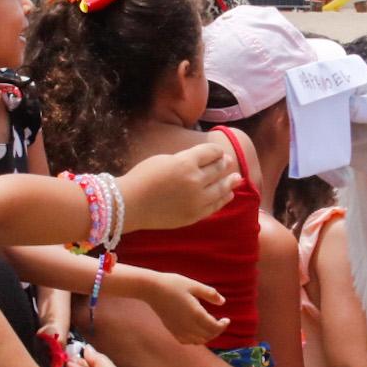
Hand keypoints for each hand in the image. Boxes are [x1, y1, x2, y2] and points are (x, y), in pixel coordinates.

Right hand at [117, 143, 238, 233]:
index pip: (211, 152)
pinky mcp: (195, 215)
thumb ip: (186, 158)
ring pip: (222, 188)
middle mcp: (195, 180)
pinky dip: (224, 198)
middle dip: (224, 163)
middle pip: (218, 168)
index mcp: (186, 162)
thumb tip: (204, 159)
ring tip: (237, 178)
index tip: (217, 152)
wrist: (130, 204)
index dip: (216, 151)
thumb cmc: (142, 178)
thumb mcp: (164, 159)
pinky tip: (228, 194)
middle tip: (227, 162)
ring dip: (230, 181)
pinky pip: (216, 205)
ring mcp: (197, 200)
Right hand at [139, 269, 228, 344]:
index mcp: (196, 314)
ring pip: (198, 341)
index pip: (214, 327)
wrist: (151, 289)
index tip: (227, 319)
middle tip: (221, 323)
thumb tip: (223, 302)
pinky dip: (195, 340)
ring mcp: (179, 329)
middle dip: (217, 331)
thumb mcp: (194, 285)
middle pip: (208, 336)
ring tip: (210, 327)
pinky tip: (196, 332)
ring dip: (207, 336)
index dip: (223, 325)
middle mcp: (188, 325)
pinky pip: (186, 341)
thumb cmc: (173, 284)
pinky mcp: (172, 329)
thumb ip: (210, 294)